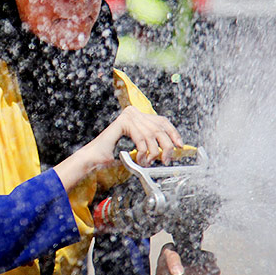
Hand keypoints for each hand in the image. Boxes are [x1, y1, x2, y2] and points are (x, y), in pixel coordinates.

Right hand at [54, 106, 182, 190]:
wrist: (95, 158)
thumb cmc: (116, 155)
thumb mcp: (140, 147)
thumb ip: (154, 144)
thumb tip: (173, 147)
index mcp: (139, 116)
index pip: (162, 121)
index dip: (173, 133)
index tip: (180, 145)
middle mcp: (134, 112)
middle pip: (159, 127)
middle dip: (166, 146)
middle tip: (165, 160)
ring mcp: (128, 116)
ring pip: (152, 134)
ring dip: (153, 152)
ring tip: (147, 162)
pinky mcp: (123, 122)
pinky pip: (141, 137)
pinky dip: (143, 151)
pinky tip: (140, 159)